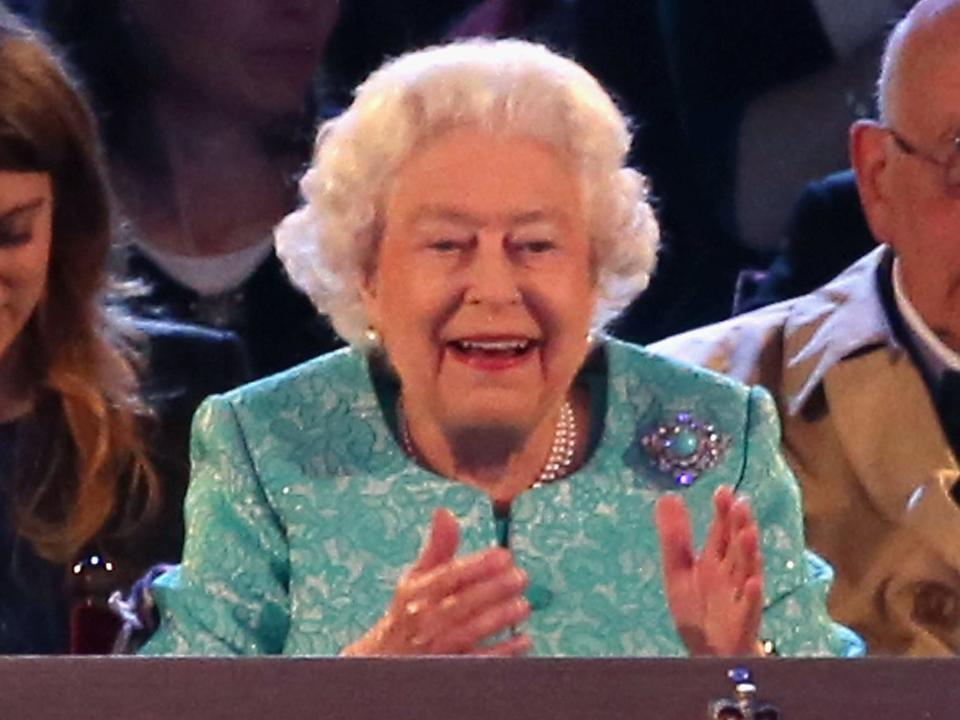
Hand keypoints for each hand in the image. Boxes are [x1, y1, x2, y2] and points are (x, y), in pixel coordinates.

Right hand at [341, 508, 531, 655]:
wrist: (385, 658)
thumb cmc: (409, 612)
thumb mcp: (417, 578)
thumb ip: (438, 547)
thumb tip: (445, 512)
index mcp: (416, 593)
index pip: (447, 577)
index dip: (477, 566)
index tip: (504, 556)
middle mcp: (423, 620)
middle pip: (461, 604)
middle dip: (493, 590)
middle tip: (521, 577)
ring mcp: (436, 648)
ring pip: (469, 632)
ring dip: (498, 618)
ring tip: (524, 605)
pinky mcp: (449, 668)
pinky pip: (478, 661)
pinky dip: (502, 652)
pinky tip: (523, 639)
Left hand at [655, 486, 763, 655]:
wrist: (707, 653)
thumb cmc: (697, 610)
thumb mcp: (678, 571)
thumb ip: (674, 537)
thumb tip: (667, 497)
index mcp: (714, 562)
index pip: (720, 532)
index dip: (722, 512)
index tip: (723, 491)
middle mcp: (730, 575)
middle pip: (736, 547)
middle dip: (738, 526)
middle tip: (740, 504)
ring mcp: (739, 596)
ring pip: (746, 571)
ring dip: (749, 553)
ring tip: (748, 534)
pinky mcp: (743, 621)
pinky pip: (749, 607)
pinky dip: (752, 595)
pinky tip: (752, 582)